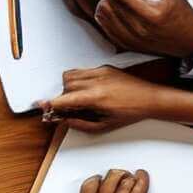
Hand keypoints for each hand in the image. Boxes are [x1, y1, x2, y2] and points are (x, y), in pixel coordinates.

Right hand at [41, 67, 168, 134]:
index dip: (51, 104)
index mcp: (95, 98)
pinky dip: (79, 79)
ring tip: (79, 97)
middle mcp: (95, 82)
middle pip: (65, 86)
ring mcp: (99, 72)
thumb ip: (81, 124)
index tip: (43, 107)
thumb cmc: (131, 113)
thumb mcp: (105, 125)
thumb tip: (64, 120)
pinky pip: (82, 70)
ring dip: (68, 87)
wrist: (150, 99)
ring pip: (70, 75)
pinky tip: (87, 89)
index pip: (64, 99)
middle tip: (69, 108)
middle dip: (63, 98)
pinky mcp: (104, 67)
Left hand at [72, 168, 153, 192]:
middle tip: (130, 176)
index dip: (142, 178)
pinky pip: (87, 187)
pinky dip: (94, 180)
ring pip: (107, 180)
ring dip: (115, 175)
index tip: (141, 174)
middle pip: (124, 181)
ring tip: (117, 177)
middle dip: (130, 175)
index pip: (138, 188)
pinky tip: (99, 182)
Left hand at [92, 0, 192, 62]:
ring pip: (101, 15)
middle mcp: (139, 30)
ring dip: (106, 3)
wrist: (188, 40)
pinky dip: (106, 16)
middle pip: (107, 3)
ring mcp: (131, 40)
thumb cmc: (180, 10)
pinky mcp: (125, 45)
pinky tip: (116, 10)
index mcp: (152, 14)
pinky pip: (103, 27)